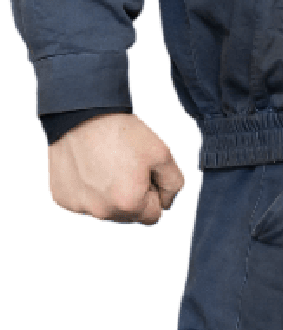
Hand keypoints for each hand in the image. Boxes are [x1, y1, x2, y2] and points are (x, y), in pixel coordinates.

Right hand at [47, 112, 185, 224]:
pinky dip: (87, 190)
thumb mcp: (162, 151)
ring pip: (105, 209)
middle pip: (128, 215)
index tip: (145, 174)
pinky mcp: (62, 198)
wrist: (78, 113)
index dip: (154, 193)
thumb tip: (167, 201)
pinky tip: (87, 168)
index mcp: (129, 204)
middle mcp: (102, 212)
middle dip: (132, 196)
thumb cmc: (118, 131)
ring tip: (105, 165)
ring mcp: (78, 207)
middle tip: (124, 166)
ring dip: (109, 195)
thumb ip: (174, 182)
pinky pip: (82, 202)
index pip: (154, 215)